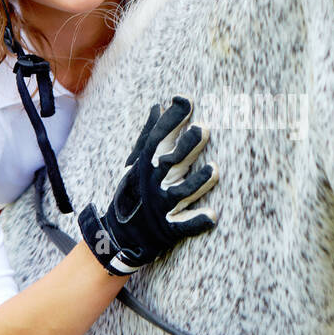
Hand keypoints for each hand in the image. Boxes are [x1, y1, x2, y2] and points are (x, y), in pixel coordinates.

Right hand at [78, 96, 218, 275]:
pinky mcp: (169, 228)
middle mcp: (154, 183)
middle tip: (205, 128)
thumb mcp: (136, 162)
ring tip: (214, 170)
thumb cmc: (133, 192)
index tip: (185, 99)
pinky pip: (183, 225)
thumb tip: (158, 105)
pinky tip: (211, 216)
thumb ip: (150, 134)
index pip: (159, 137)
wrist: (119, 235)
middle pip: (172, 162)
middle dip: (187, 146)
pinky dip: (195, 222)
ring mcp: (162, 206)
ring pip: (181, 192)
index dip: (172, 119)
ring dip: (197, 182)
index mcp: (147, 164)